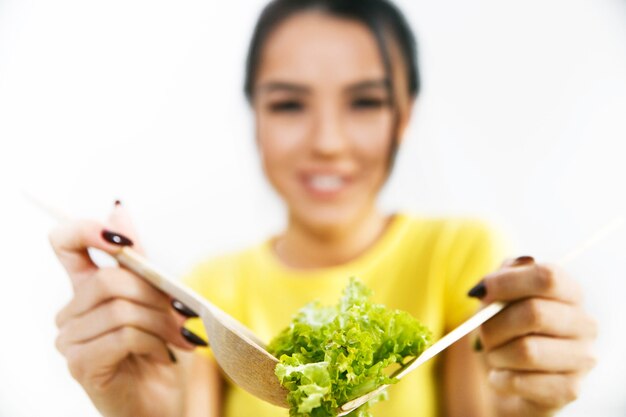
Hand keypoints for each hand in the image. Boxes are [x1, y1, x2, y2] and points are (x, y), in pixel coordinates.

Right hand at [49, 202, 203, 416]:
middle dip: (155, 294)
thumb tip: (117, 206)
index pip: (65, 242)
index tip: (124, 243)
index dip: (88, 230)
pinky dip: (153, 342)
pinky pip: (122, 335)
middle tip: (184, 313)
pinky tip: (162, 355)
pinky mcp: (81, 363)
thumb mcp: (155, 299)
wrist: (164, 403)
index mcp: (86, 289)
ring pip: (120, 308)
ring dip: (161, 322)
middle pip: (109, 279)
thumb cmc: (161, 351)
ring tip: (180, 338)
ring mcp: (70, 340)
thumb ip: (137, 260)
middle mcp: (70, 312)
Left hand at [470, 256, 596, 416]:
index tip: (481, 293)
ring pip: (527, 350)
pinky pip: (521, 381)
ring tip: (494, 356)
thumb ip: (497, 281)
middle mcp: (584, 323)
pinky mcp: (569, 389)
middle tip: (483, 334)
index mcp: (570, 292)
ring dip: (496, 354)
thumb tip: (485, 287)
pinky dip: (499, 379)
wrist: (514, 377)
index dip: (508, 283)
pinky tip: (500, 376)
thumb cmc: (507, 328)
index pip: (547, 277)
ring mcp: (582, 357)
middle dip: (495, 324)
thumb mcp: (500, 298)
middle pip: (535, 313)